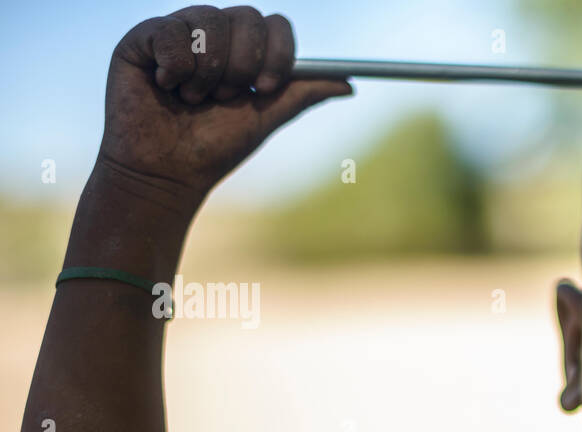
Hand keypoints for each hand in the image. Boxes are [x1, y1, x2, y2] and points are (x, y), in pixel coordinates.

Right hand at [99, 5, 351, 196]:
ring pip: (209, 22)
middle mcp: (212, 34)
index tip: (266, 88)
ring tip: (193, 99)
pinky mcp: (142, 39)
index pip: (274, 25)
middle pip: (247, 18)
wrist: (167, 172)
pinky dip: (175, 66)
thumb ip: (301, 94)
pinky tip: (166, 86)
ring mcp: (178, 33)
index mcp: (243, 50)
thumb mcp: (265, 118)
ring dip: (208, 72)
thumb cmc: (214, 147)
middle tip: (226, 97)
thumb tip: (349, 83)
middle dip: (243, 65)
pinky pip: (169, 31)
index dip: (277, 54)